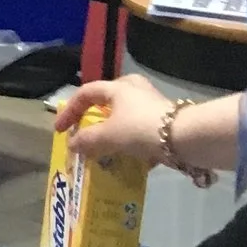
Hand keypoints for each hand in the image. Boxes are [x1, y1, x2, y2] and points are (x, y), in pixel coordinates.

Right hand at [54, 74, 170, 163]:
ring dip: (117, 127)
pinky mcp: (167, 121)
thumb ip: (86, 140)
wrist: (186, 139)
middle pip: (111, 95)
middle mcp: (136, 90)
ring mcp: (154, 104)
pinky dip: (135, 140)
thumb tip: (72, 144)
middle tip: (92, 122)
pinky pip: (144, 127)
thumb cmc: (140, 129)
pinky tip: (134, 157)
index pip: (85, 93)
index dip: (69, 111)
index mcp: (117, 88)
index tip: (61, 131)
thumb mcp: (107, 136)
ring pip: (128, 112)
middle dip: (99, 109)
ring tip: (111, 143)